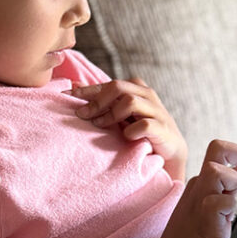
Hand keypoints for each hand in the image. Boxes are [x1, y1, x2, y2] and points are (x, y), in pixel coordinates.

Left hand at [67, 78, 187, 180]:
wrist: (170, 153)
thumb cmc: (142, 132)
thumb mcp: (120, 114)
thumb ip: (102, 100)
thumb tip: (73, 86)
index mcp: (136, 88)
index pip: (108, 84)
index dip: (86, 90)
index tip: (66, 97)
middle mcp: (147, 95)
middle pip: (118, 87)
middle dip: (97, 101)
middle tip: (82, 115)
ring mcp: (157, 111)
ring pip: (130, 101)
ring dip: (111, 115)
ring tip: (100, 125)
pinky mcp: (163, 128)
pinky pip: (144, 124)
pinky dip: (131, 131)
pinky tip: (126, 138)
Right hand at [152, 140, 236, 237]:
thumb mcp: (209, 213)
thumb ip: (223, 197)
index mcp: (200, 185)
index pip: (225, 159)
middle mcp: (198, 186)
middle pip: (218, 148)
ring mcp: (199, 200)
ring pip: (220, 171)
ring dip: (234, 185)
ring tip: (227, 212)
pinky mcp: (204, 218)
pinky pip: (222, 201)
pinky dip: (228, 208)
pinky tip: (222, 224)